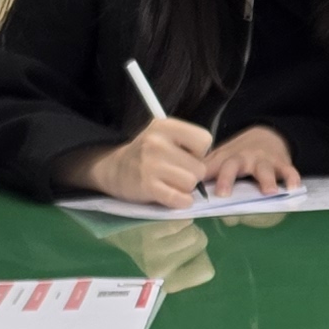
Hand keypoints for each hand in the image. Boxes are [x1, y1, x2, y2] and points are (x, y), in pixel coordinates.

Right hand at [85, 117, 213, 207]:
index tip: (186, 155)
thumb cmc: (147, 153)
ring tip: (172, 184)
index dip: (200, 152)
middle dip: (193, 174)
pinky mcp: (147, 186)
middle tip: (177, 174)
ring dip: (186, 189)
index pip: (204, 140)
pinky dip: (181, 202)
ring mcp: (151, 165)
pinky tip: (175, 198)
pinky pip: (179, 199)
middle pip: (199, 167)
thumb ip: (187, 143)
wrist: (115, 168)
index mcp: (164, 126)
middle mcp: (157, 142)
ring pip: (191, 183)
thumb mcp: (164, 135)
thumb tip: (213, 166)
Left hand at [196, 126, 302, 197]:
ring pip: (263, 169)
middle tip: (223, 194)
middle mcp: (242, 159)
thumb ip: (206, 173)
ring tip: (270, 192)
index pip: (209, 168)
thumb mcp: (220, 158)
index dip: (200, 177)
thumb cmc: (238, 154)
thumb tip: (184, 191)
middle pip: (232, 166)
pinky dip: (292, 178)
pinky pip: (288, 170)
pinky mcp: (280, 163)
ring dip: (267, 180)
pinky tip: (294, 188)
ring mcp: (262, 160)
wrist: (266, 135)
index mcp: (224, 159)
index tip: (191, 189)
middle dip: (228, 179)